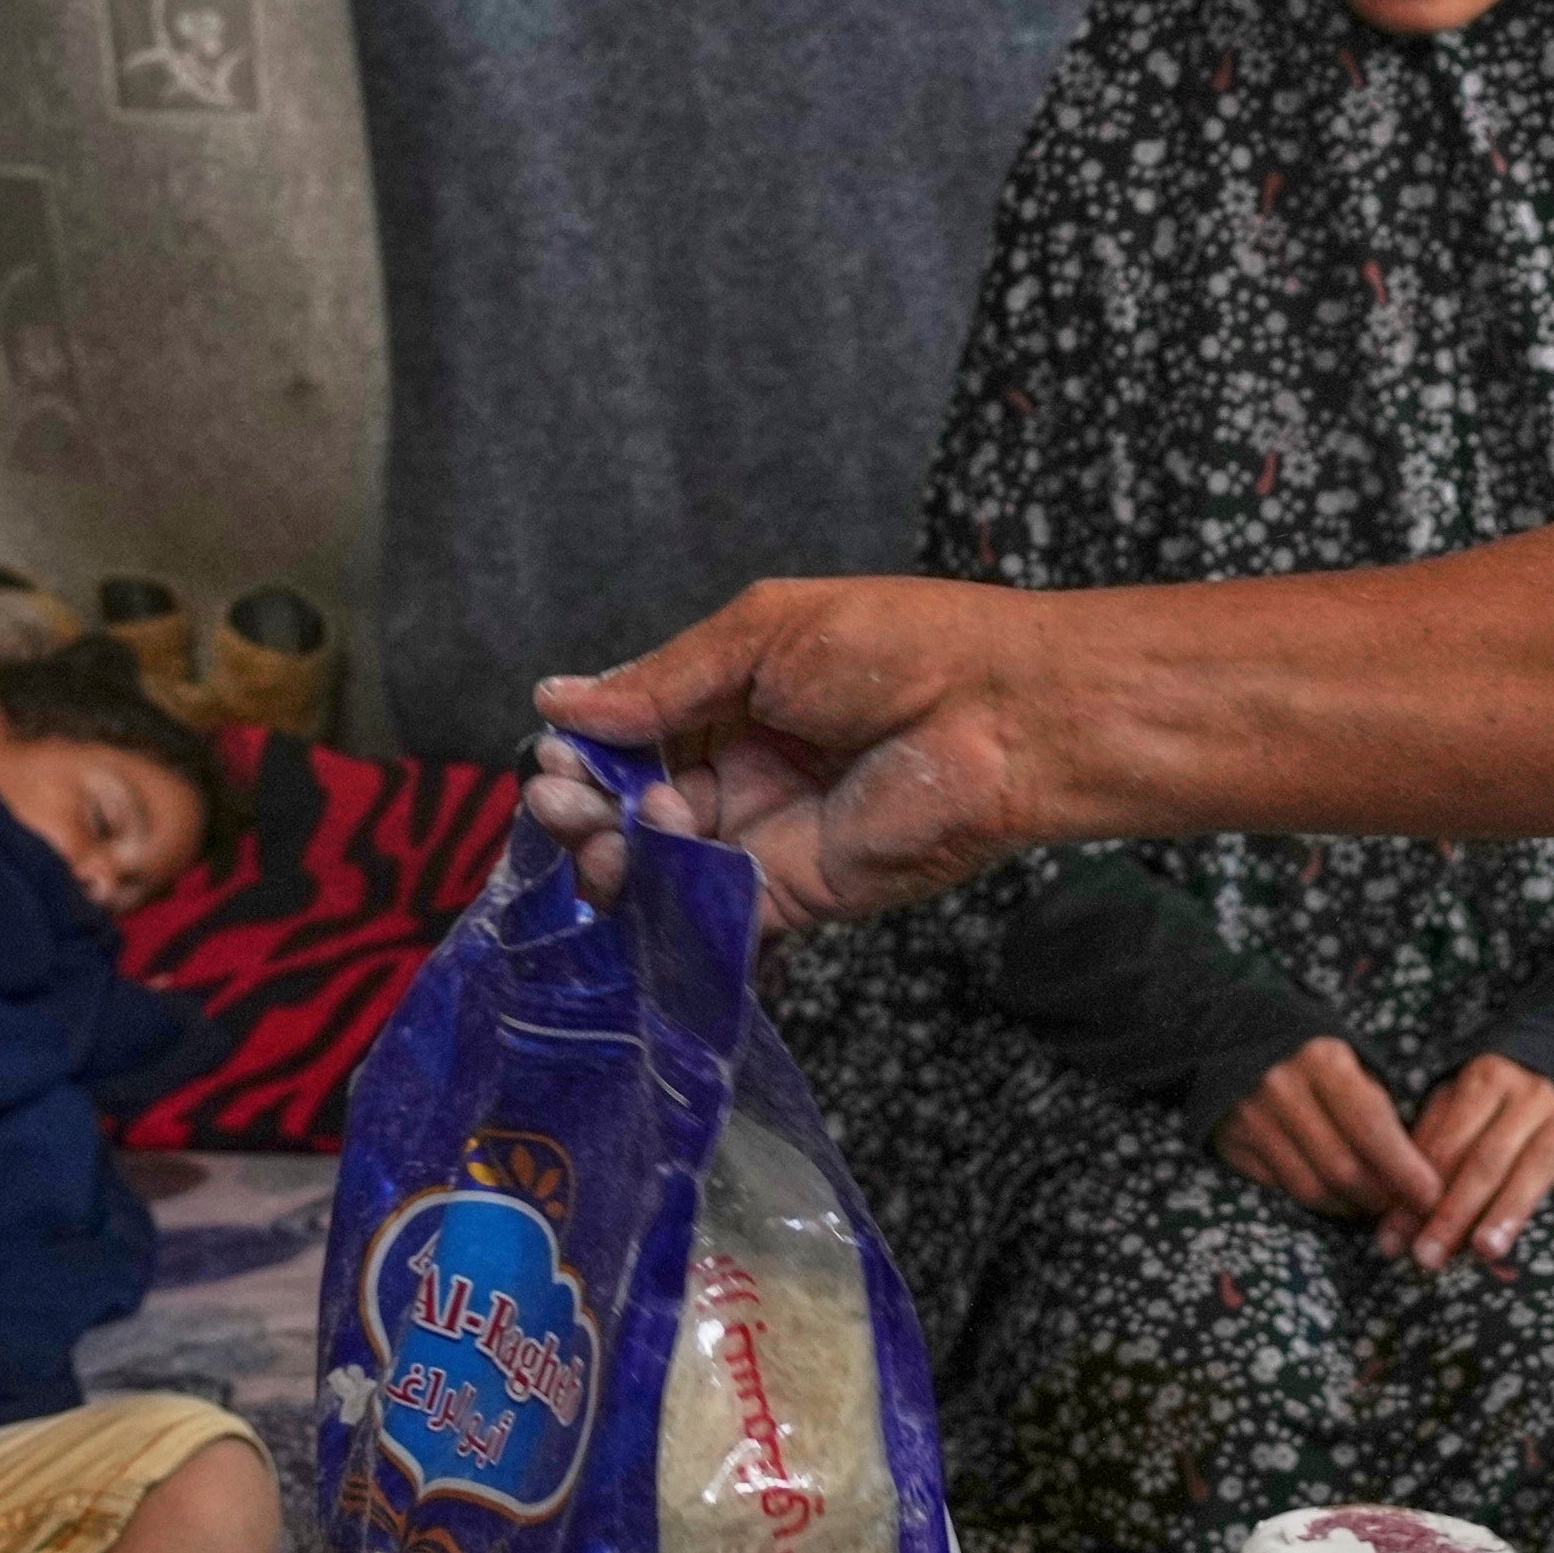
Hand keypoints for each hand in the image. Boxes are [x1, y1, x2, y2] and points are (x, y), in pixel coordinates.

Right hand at [528, 576, 1046, 917]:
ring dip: (609, 856)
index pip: (632, 738)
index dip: (584, 751)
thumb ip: (662, 680)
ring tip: (589, 831)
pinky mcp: (791, 895)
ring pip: (659, 865)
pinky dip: (661, 909)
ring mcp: (764, 839)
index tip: (551, 752)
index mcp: (733, 702)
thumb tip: (558, 699)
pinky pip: (710, 917)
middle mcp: (742, 774)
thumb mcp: (762, 635)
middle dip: (582, 806)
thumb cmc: (899, 648)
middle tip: (557, 798)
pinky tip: (627, 882)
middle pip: (632, 808)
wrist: (1002, 713)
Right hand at [1215, 1034, 1442, 1225]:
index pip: (1371, 1127)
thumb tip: (1416, 1171)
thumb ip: (1379, 1109)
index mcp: (1322, 1061)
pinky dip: (1315, 1199)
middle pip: (1341, 1168)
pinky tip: (1334, 1196)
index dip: (1405, 1170)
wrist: (1237, 1035)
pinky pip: (1281, 1188)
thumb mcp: (1352, 1064)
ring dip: (1348, 1207)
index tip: (1431, 1196)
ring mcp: (1251, 1119)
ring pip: (1310, 1188)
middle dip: (1379, 1197)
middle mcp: (1282, 1088)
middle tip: (1403, 1207)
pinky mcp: (1233, 1143)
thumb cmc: (1316, 1060)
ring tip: (1370, 1204)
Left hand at [1395, 1051, 1553, 1272]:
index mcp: (1485, 1081)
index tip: (1394, 1242)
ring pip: (1538, 1164)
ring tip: (1487, 1250)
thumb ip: (1435, 1139)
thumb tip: (1396, 1204)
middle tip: (1428, 1258)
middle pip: (1485, 1160)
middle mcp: (1528, 1094)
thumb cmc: (1508, 1086)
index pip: (1445, 1148)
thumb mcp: (1465, 1095)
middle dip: (1453, 1212)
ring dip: (1511, 1208)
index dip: (1416, 1196)